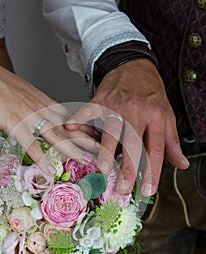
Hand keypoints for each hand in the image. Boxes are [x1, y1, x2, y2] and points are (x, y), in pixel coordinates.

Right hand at [0, 53, 96, 174]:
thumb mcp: (23, 93)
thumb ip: (35, 105)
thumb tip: (41, 116)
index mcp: (44, 101)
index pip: (70, 117)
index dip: (85, 127)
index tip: (98, 135)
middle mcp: (42, 108)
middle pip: (69, 127)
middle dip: (88, 140)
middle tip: (103, 150)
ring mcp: (30, 117)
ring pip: (57, 136)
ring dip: (73, 149)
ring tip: (87, 161)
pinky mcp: (15, 124)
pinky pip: (31, 144)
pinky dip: (41, 158)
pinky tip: (50, 169)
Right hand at [65, 59, 188, 195]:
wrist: (134, 64)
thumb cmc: (150, 93)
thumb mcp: (166, 115)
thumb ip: (172, 142)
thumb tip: (182, 164)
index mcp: (156, 117)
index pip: (155, 149)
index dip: (152, 171)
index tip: (148, 189)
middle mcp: (137, 112)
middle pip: (133, 144)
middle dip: (129, 168)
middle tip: (124, 188)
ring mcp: (117, 106)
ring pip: (112, 132)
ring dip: (106, 152)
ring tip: (104, 170)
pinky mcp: (101, 100)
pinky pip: (88, 111)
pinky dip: (78, 119)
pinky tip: (70, 128)